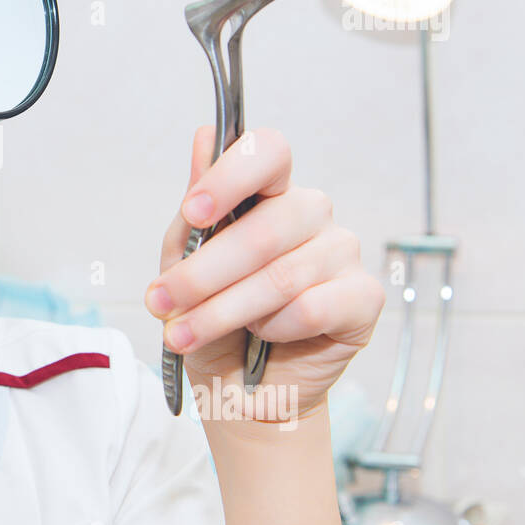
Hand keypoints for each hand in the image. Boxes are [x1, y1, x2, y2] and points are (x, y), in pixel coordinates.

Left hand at [144, 126, 385, 421]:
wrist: (238, 389)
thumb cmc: (212, 319)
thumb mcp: (183, 263)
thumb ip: (195, 209)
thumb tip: (203, 135)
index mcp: (269, 193)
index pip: (268, 153)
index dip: (231, 176)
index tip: (194, 212)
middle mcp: (310, 214)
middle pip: (265, 228)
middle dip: (202, 273)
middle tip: (161, 302)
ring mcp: (342, 252)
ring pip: (281, 275)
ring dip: (221, 311)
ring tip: (185, 334)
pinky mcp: (363, 298)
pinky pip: (313, 306)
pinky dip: (275, 327)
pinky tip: (261, 337)